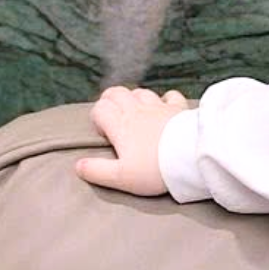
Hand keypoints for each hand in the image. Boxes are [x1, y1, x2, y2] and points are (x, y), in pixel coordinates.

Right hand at [78, 85, 192, 196]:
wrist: (189, 158)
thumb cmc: (154, 170)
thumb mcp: (121, 177)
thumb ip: (97, 171)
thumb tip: (78, 166)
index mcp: (120, 124)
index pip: (100, 109)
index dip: (97, 118)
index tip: (104, 134)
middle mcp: (137, 110)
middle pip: (117, 93)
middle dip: (110, 100)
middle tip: (112, 116)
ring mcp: (159, 107)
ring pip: (140, 92)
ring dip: (134, 98)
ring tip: (135, 112)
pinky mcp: (178, 109)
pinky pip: (170, 96)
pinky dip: (165, 99)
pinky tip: (165, 108)